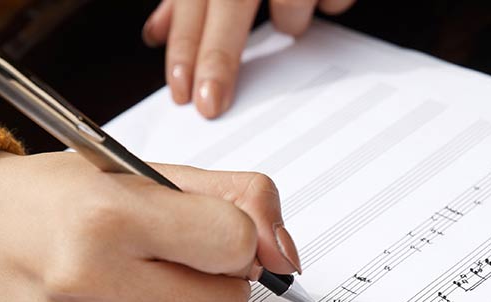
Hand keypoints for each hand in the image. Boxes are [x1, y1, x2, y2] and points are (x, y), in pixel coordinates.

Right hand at [0, 151, 301, 301]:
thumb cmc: (65, 196)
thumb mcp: (149, 170)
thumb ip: (237, 197)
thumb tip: (287, 257)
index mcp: (111, 215)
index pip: (235, 245)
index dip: (236, 238)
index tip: (209, 231)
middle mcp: (88, 278)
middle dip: (221, 285)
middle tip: (183, 260)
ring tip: (149, 283)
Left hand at [141, 0, 357, 117]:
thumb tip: (157, 33)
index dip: (184, 44)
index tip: (179, 88)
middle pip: (230, 1)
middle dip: (217, 56)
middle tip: (211, 102)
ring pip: (290, 5)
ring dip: (290, 20)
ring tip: (291, 13)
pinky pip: (334, 0)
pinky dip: (330, 3)